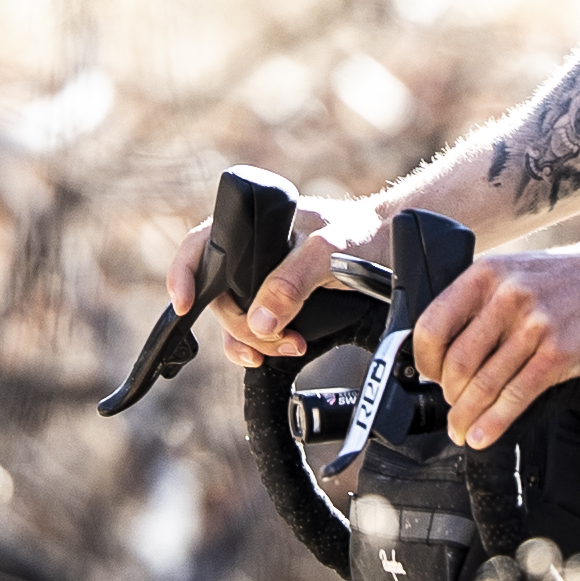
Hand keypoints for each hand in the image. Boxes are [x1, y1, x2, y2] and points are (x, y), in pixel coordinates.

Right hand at [194, 195, 371, 360]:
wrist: (396, 247)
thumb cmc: (365, 234)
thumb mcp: (329, 251)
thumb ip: (293, 281)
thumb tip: (259, 321)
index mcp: (255, 225)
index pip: (201, 244)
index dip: (184, 272)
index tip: (183, 303)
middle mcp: (253, 252)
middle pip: (218, 295)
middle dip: (243, 324)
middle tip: (281, 337)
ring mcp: (264, 279)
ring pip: (235, 318)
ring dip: (253, 341)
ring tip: (290, 346)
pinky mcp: (279, 304)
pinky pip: (253, 330)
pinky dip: (260, 348)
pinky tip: (274, 355)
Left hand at [417, 244, 579, 447]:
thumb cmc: (572, 279)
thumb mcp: (516, 272)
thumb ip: (483, 303)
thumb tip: (449, 349)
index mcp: (486, 275)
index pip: (432, 326)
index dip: (424, 362)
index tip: (431, 377)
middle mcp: (506, 297)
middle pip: (457, 363)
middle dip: (450, 396)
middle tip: (454, 408)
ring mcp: (534, 326)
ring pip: (484, 385)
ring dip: (467, 417)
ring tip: (462, 432)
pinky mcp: (559, 354)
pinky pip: (516, 396)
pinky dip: (494, 423)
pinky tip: (483, 435)